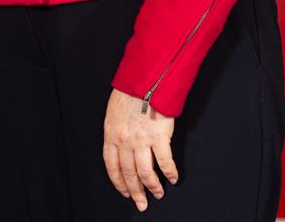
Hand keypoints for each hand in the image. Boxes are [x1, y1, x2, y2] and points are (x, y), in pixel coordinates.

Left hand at [103, 88, 177, 211]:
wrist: (144, 80)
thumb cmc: (129, 94)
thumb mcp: (113, 113)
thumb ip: (115, 131)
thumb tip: (120, 147)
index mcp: (111, 134)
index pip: (111, 166)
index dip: (118, 182)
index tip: (124, 192)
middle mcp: (124, 141)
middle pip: (129, 173)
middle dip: (135, 192)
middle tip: (141, 203)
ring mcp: (142, 140)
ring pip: (146, 172)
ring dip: (153, 187)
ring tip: (158, 194)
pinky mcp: (159, 137)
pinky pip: (165, 162)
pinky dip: (170, 173)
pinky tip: (173, 179)